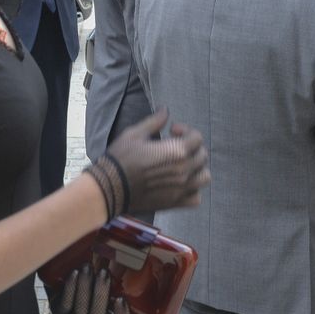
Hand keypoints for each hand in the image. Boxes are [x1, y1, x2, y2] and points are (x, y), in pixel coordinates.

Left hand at [44, 266, 131, 313]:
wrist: (64, 274)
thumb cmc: (96, 270)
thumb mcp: (112, 271)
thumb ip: (125, 264)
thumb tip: (146, 243)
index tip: (121, 299)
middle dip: (101, 294)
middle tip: (103, 272)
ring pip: (81, 310)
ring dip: (85, 288)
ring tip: (87, 267)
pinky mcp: (59, 311)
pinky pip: (64, 304)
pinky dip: (70, 288)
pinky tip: (74, 273)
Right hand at [88, 108, 210, 216]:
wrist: (110, 187)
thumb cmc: (121, 158)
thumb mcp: (135, 133)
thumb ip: (155, 121)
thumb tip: (165, 111)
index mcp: (177, 152)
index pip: (197, 137)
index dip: (186, 130)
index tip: (172, 131)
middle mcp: (184, 171)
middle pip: (202, 155)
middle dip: (191, 147)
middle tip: (175, 146)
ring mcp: (181, 189)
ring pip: (204, 176)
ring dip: (197, 168)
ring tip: (183, 165)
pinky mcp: (175, 202)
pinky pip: (196, 198)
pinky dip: (193, 190)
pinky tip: (181, 184)